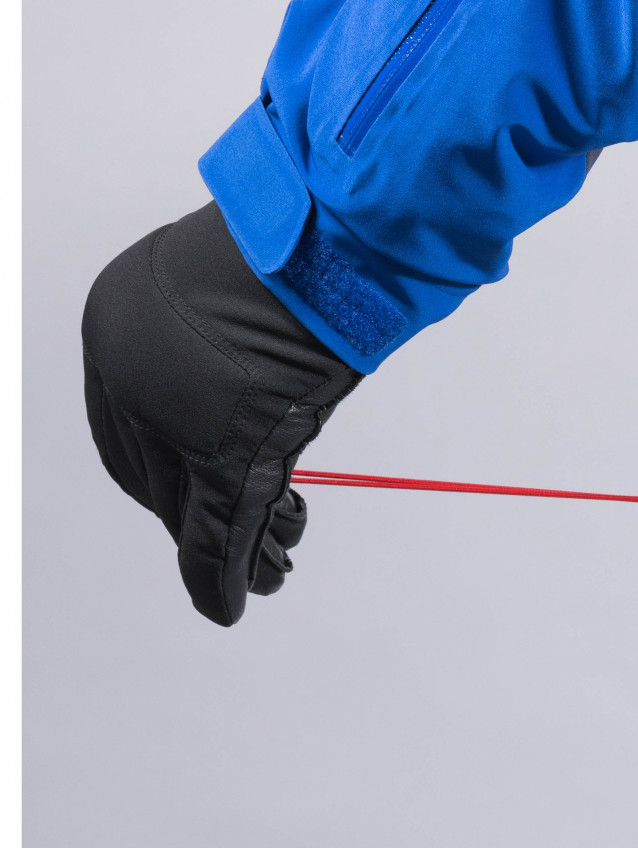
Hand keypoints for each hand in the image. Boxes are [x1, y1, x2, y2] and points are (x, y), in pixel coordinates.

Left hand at [81, 201, 360, 625]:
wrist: (312, 247)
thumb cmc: (290, 249)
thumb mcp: (234, 287)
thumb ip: (225, 336)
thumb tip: (253, 371)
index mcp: (116, 326)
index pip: (129, 426)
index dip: (170, 470)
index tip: (200, 498)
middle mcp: (128, 377)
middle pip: (160, 473)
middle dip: (201, 514)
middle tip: (251, 540)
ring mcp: (172, 418)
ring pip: (192, 507)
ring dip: (234, 547)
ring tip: (272, 568)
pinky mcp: (224, 457)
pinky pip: (216, 534)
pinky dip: (225, 574)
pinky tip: (237, 600)